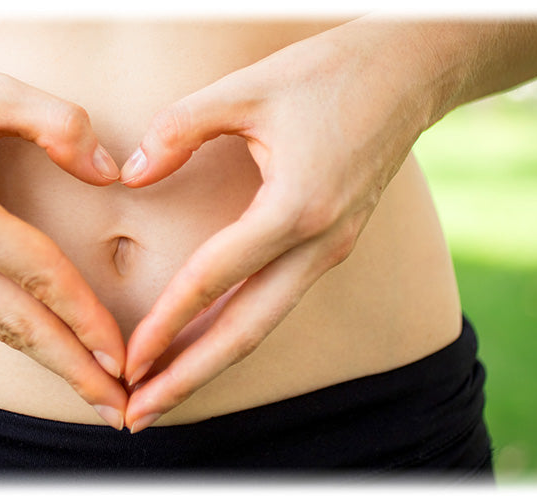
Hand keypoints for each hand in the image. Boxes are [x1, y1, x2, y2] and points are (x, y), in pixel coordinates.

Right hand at [0, 36, 128, 428]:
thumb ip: (60, 125)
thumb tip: (112, 175)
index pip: (32, 273)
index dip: (83, 316)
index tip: (124, 354)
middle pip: (10, 323)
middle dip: (70, 368)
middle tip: (120, 409)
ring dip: (45, 358)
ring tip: (93, 389)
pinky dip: (14, 331)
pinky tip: (47, 345)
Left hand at [119, 22, 435, 431]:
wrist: (409, 71)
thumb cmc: (328, 73)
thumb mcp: (245, 89)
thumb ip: (179, 129)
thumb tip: (132, 175)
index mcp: (296, 207)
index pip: (215, 278)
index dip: (165, 323)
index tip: (127, 361)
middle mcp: (319, 243)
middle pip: (246, 332)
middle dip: (188, 377)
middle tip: (139, 413)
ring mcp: (330, 250)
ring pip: (264, 325)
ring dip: (211, 363)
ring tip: (162, 394)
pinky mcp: (331, 246)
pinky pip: (277, 302)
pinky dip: (236, 332)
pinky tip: (203, 346)